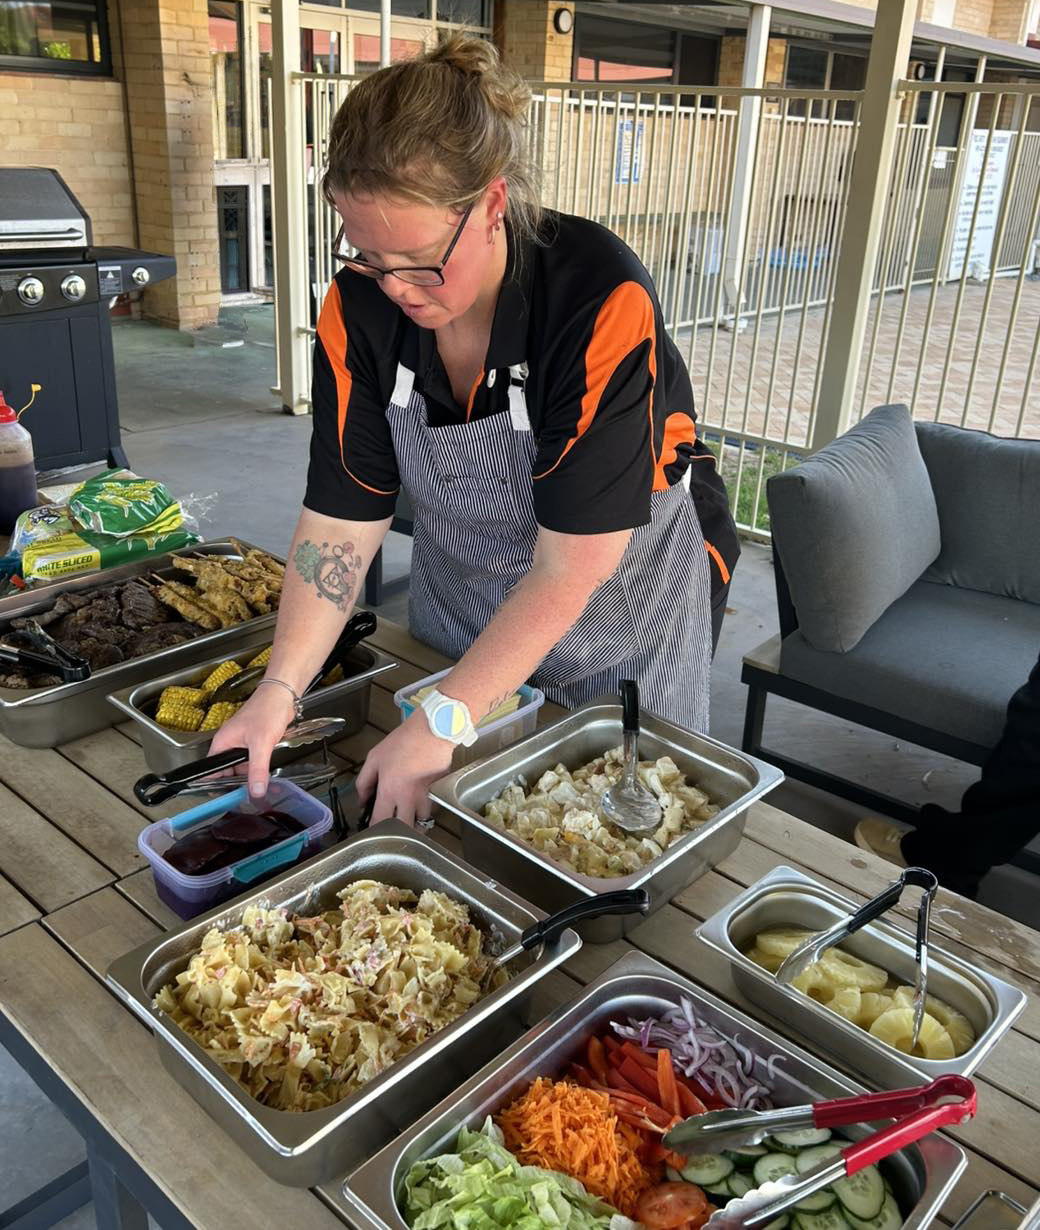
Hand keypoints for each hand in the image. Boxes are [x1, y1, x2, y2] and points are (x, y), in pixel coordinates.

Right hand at [208, 682, 295, 798]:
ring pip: (242, 768)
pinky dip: (259, 769)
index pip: (211, 770)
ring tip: (261, 789)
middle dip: (237, 784)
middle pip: (227, 772)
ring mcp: (242, 744)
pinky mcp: (255, 744)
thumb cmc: (266, 710)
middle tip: (249, 798)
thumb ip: (258, 769)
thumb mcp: (261, 743)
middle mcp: (229, 744)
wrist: (282, 695)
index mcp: (222, 743)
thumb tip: (255, 791)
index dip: (216, 786)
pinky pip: (253, 762)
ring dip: (251, 777)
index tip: (226, 799)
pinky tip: (268, 777)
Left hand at [356, 711, 454, 825]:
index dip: (374, 829)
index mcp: (390, 791)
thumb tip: (362, 800)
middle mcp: (409, 798)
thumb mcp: (375, 757)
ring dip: (416, 823)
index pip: (380, 822)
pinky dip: (427, 808)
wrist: (433, 730)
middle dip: (398, 833)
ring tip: (410, 819)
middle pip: (405, 829)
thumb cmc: (403, 741)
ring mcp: (427, 796)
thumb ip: (364, 781)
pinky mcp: (439, 790)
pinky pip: (433, 806)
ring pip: (423, 821)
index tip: (372, 829)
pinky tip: (422, 802)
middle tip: (393, 829)